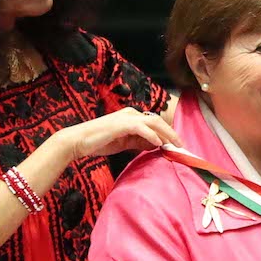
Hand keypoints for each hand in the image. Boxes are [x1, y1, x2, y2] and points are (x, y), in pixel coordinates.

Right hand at [62, 108, 181, 159]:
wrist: (78, 141)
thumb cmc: (99, 142)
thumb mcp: (124, 143)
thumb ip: (140, 142)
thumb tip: (156, 145)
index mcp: (131, 117)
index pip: (155, 123)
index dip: (168, 133)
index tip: (177, 145)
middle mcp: (130, 114)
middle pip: (157, 121)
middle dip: (172, 133)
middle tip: (182, 146)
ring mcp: (125, 117)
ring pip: (152, 123)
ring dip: (166, 134)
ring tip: (175, 145)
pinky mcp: (120, 124)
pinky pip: (140, 128)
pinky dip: (151, 135)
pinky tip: (158, 144)